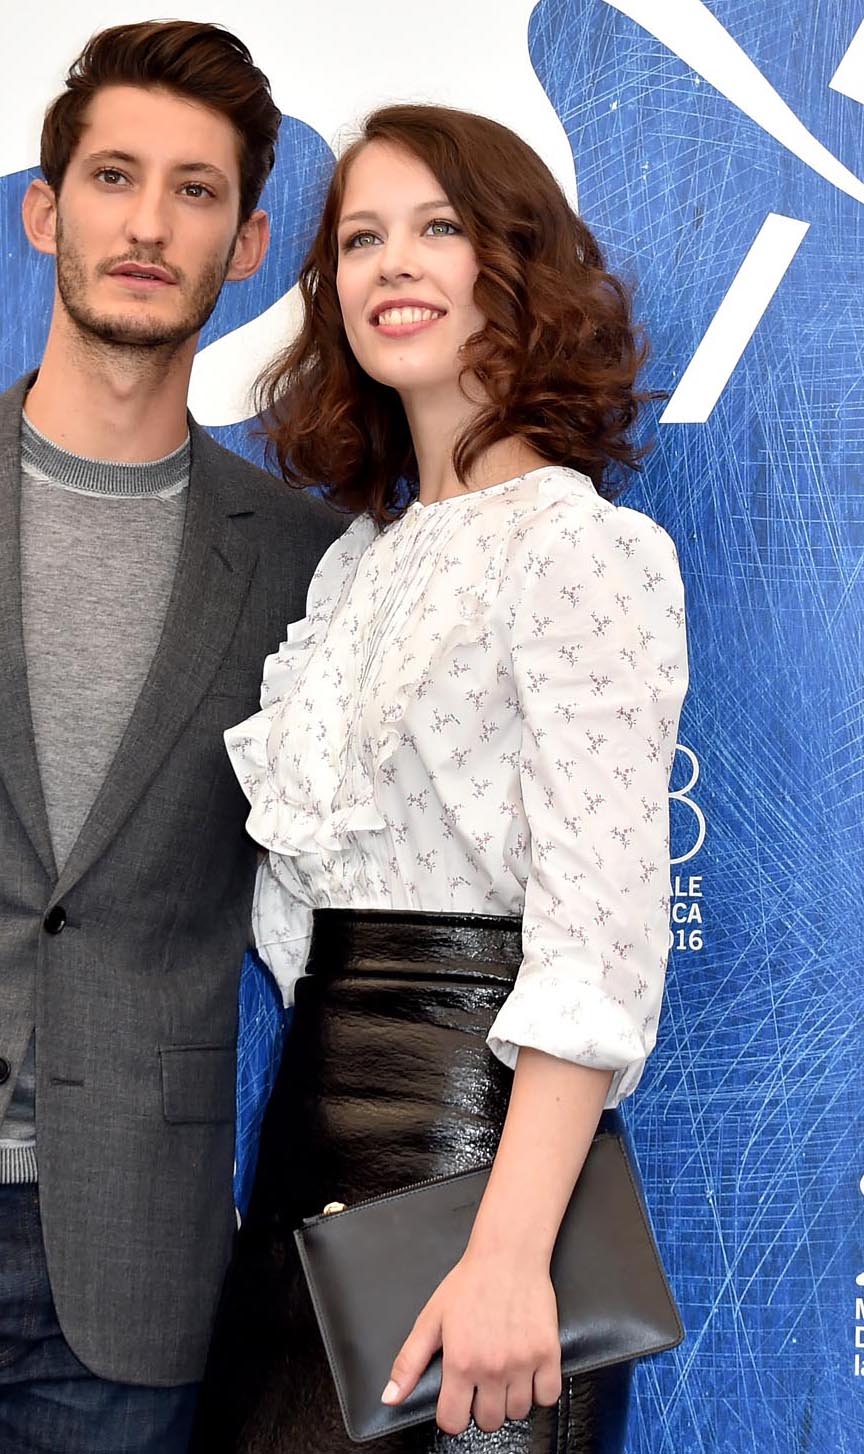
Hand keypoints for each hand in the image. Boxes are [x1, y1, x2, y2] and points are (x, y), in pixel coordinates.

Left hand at [381, 1248, 561, 1434]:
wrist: (507, 1256)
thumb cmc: (468, 1284)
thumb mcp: (430, 1320)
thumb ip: (409, 1363)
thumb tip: (390, 1398)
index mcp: (460, 1363)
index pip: (453, 1422)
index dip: (452, 1414)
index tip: (457, 1399)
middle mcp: (492, 1368)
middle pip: (489, 1422)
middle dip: (482, 1408)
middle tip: (482, 1383)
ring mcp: (523, 1362)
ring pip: (518, 1412)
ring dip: (510, 1400)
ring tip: (504, 1375)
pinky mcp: (548, 1353)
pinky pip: (548, 1396)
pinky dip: (539, 1390)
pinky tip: (527, 1372)